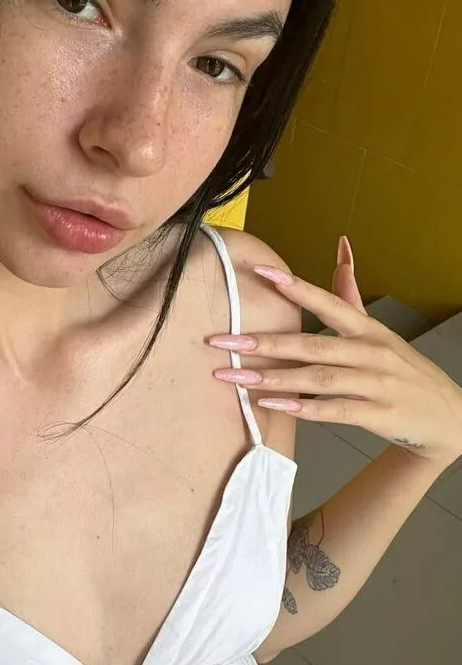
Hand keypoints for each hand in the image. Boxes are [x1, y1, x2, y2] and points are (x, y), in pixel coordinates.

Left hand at [208, 236, 461, 469]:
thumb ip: (351, 295)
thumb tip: (340, 248)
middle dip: (264, 343)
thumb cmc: (401, 370)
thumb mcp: (378, 330)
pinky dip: (301, 409)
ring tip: (235, 378)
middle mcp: (371, 352)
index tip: (260, 274)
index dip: (295, 288)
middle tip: (224, 342)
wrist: (445, 415)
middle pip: (312, 345)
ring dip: (274, 379)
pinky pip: (333, 410)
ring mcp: (374, 384)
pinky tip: (271, 406)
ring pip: (317, 379)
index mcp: (367, 329)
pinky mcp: (376, 414)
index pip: (328, 303)